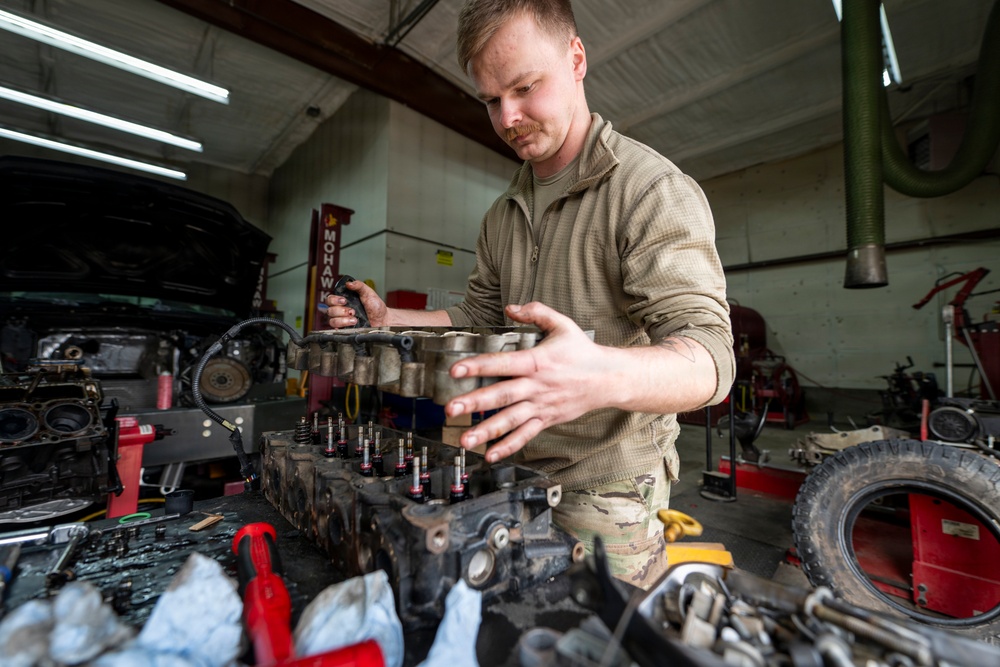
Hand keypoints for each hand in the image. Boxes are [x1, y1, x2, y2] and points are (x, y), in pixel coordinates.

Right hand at [324, 280, 387, 327]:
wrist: (383, 319)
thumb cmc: (376, 307)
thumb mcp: (368, 293)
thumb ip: (359, 286)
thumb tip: (349, 283)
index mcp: (344, 300)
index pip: (330, 299)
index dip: (334, 300)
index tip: (344, 300)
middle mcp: (341, 310)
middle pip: (329, 310)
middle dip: (341, 311)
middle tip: (352, 311)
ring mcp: (342, 321)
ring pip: (332, 321)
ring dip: (343, 320)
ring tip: (354, 319)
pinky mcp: (345, 329)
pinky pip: (336, 329)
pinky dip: (343, 326)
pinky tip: (353, 324)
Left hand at [444, 302, 611, 462]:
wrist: (609, 378)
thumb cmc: (583, 352)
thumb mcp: (562, 324)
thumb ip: (536, 312)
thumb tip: (511, 307)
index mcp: (537, 361)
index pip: (502, 363)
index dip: (478, 366)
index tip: (455, 370)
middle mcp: (536, 386)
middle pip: (502, 395)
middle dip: (474, 403)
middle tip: (451, 408)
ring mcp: (541, 405)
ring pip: (510, 420)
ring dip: (486, 431)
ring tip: (465, 439)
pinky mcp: (547, 419)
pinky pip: (525, 435)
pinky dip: (508, 446)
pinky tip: (490, 455)